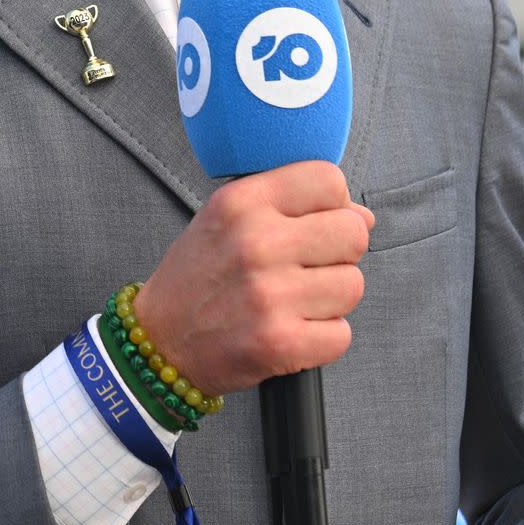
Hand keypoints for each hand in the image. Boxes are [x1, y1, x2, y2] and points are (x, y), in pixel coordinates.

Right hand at [132, 161, 373, 394]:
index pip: (329, 180)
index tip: (318, 222)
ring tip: (296, 300)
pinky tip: (293, 329)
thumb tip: (364, 217)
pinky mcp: (280, 343)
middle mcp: (257, 242)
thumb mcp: (229, 216)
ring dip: (332, 298)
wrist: (159, 340)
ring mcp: (269, 295)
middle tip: (309, 267)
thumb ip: (292, 204)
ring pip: (353, 285)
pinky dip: (324, 337)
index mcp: (243, 201)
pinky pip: (342, 334)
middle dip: (342, 252)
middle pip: (353, 233)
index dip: (334, 203)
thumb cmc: (200, 274)